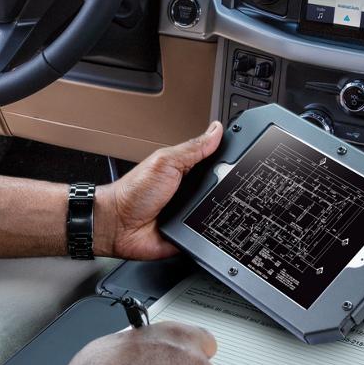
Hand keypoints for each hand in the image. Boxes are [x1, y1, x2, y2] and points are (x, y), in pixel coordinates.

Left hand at [95, 121, 221, 259]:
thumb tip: (216, 130)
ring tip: (214, 207)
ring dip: (221, 211)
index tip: (246, 155)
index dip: (229, 159)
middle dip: (229, 188)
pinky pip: (209, 234)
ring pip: (219, 212)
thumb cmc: (133, 193)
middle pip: (221, 188)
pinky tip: (211, 226)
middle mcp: (190, 192)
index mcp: (185, 171)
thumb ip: (192, 148)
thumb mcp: (165, 162)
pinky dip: (212, 232)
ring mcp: (191, 213)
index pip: (214, 162)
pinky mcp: (191, 234)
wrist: (117, 225)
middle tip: (229, 186)